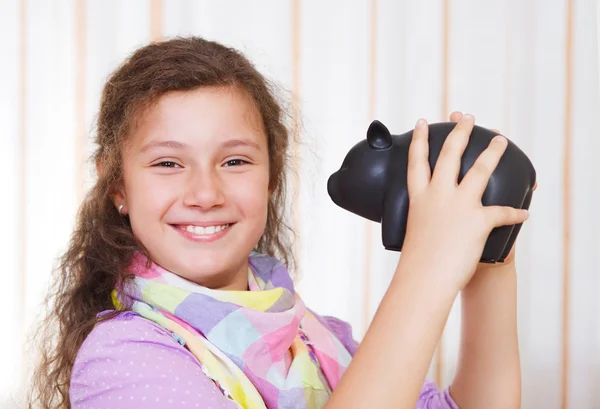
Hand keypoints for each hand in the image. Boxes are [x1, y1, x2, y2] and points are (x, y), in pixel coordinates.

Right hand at [400, 114, 529, 290]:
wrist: (424, 278)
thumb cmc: (417, 261)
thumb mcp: (416, 230)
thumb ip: (426, 217)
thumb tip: (433, 218)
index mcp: (420, 197)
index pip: (417, 160)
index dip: (419, 139)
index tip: (422, 122)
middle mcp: (438, 194)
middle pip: (450, 154)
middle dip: (460, 132)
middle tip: (468, 118)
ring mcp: (459, 205)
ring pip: (479, 169)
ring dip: (492, 152)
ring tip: (501, 140)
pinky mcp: (478, 220)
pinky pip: (503, 212)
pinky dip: (515, 213)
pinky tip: (525, 212)